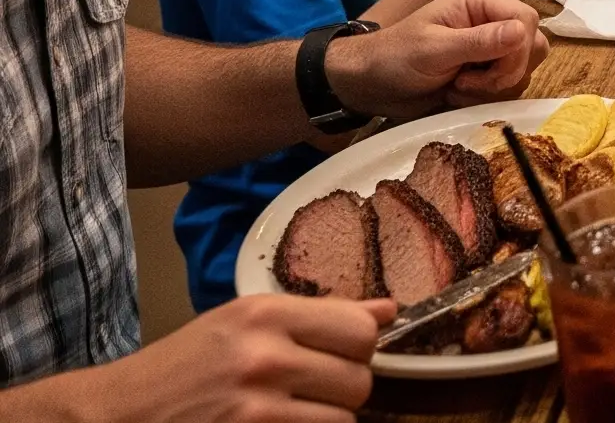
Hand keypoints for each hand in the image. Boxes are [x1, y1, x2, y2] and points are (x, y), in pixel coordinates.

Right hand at [41, 293, 390, 422]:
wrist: (117, 415)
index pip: (362, 330)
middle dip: (346, 388)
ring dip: (326, 419)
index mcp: (266, 314)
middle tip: (314, 387)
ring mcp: (254, 410)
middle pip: (359, 380)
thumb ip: (321, 316)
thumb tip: (389, 310)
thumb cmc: (185, 364)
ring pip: (342, 420)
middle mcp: (264, 358)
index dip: (360, 346)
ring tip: (293, 410)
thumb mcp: (246, 322)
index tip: (342, 353)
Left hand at [326, 0, 545, 120]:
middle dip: (505, 73)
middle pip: (532, 45)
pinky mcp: (487, 69)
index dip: (516, 52)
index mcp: (482, 0)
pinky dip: (488, 96)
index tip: (487, 75)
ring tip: (459, 89)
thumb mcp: (434, 50)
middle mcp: (493, 18)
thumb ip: (479, 42)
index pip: (527, 20)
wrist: (371, 84)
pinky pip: (510, 84)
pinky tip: (458, 95)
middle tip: (468, 84)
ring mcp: (491, 44)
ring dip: (494, 87)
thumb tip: (523, 32)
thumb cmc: (396, 58)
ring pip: (524, 68)